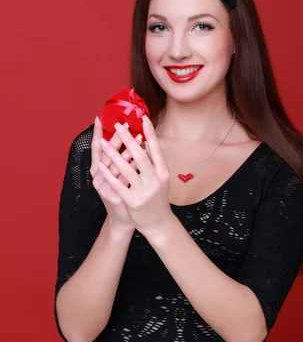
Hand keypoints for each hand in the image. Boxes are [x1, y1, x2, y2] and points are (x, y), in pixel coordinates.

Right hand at [90, 115, 140, 232]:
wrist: (125, 219)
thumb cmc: (124, 194)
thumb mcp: (122, 175)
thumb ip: (123, 159)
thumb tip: (132, 138)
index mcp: (99, 170)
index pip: (96, 148)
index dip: (96, 133)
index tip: (99, 117)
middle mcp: (98, 176)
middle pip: (104, 153)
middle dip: (114, 138)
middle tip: (123, 124)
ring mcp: (103, 186)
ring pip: (113, 165)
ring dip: (125, 150)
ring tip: (137, 137)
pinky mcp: (112, 195)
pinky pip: (121, 178)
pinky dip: (129, 167)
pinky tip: (137, 158)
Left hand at [97, 115, 173, 239]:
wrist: (159, 224)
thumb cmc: (158, 199)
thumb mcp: (161, 180)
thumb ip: (154, 164)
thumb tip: (146, 143)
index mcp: (163, 173)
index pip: (156, 149)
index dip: (150, 133)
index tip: (144, 118)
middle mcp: (155, 180)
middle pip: (140, 155)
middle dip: (127, 138)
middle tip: (118, 125)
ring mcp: (144, 191)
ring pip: (127, 169)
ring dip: (114, 153)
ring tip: (104, 142)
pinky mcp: (133, 201)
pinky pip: (118, 185)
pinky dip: (108, 174)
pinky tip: (100, 165)